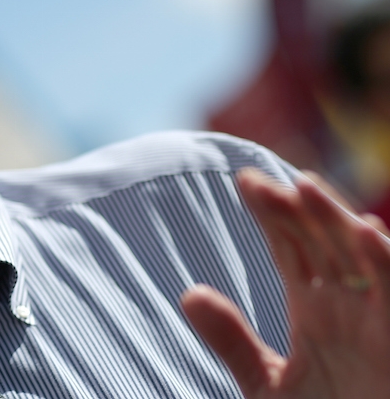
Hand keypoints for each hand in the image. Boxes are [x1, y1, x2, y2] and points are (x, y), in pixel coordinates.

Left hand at [180, 168, 389, 398]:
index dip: (271, 213)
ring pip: (361, 255)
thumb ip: (232, 341)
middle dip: (295, 207)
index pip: (292, 246)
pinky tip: (366, 231)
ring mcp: (380, 320)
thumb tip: (189, 294)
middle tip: (259, 181)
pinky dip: (385, 261)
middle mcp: (349, 305)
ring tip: (305, 185)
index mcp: (316, 307)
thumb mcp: (267, 383)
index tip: (243, 182)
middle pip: (323, 240)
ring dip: (336, 220)